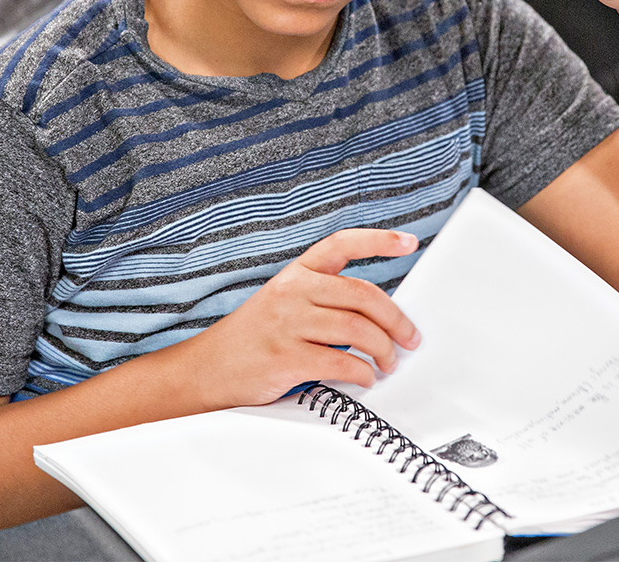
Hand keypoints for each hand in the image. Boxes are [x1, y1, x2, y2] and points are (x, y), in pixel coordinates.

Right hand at [187, 229, 421, 407]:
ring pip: (357, 329)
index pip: (342, 244)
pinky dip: (363, 372)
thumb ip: (323, 299)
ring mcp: (288, 322)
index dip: (379, 240)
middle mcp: (293, 290)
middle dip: (396, 320)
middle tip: (410, 338)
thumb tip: (378, 316)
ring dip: (383, 350)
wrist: (208, 368)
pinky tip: (366, 378)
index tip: (409, 242)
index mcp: (296, 273)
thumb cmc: (254, 338)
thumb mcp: (284, 302)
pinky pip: (341, 361)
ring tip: (388, 363)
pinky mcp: (286, 356)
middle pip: (362, 294)